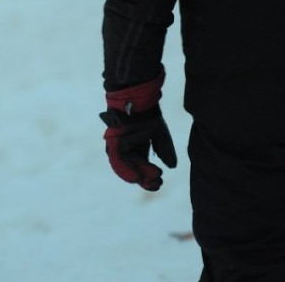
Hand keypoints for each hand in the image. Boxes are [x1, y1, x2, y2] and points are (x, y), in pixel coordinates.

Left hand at [100, 72, 176, 190]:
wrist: (138, 100)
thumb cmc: (148, 115)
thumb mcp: (160, 135)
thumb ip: (165, 150)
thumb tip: (172, 167)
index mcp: (137, 148)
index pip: (141, 167)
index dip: (150, 177)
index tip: (160, 182)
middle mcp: (126, 149)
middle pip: (134, 170)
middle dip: (146, 179)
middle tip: (158, 184)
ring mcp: (118, 147)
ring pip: (126, 168)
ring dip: (139, 177)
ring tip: (151, 181)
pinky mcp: (113, 143)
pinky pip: (118, 162)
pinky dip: (127, 171)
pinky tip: (139, 177)